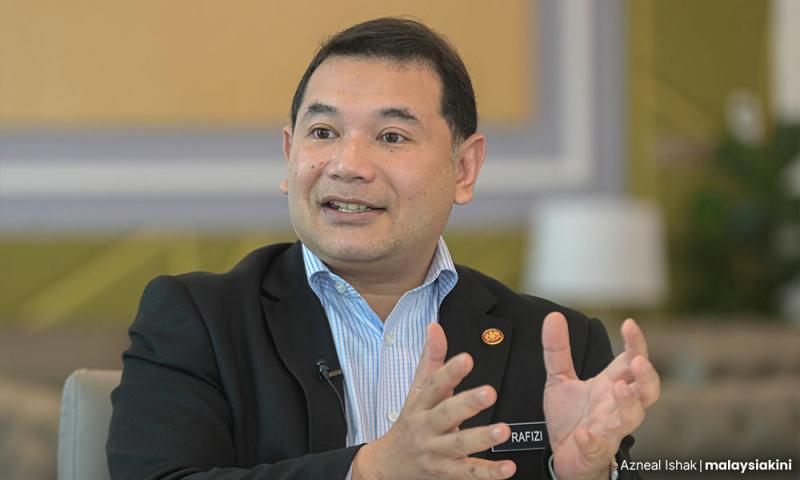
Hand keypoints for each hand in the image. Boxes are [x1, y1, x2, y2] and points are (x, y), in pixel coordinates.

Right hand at [352, 323, 516, 479]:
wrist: (389, 465)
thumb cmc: (410, 424)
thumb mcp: (416, 391)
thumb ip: (430, 359)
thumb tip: (435, 327)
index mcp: (421, 405)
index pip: (433, 384)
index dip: (449, 371)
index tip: (466, 359)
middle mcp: (427, 427)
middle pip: (446, 414)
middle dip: (467, 403)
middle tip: (489, 392)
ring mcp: (436, 452)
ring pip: (458, 445)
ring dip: (481, 438)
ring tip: (503, 430)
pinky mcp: (446, 472)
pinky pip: (468, 473)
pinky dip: (488, 472)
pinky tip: (506, 467)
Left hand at [542, 313, 660, 479]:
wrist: (563, 456)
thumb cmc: (571, 418)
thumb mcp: (559, 379)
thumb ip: (557, 350)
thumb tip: (553, 316)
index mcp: (611, 385)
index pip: (631, 361)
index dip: (636, 344)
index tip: (630, 324)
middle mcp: (616, 407)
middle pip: (647, 392)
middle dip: (647, 376)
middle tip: (638, 361)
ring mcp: (609, 430)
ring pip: (631, 418)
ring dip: (629, 404)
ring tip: (620, 388)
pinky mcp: (594, 451)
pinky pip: (598, 447)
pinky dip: (592, 441)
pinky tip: (583, 434)